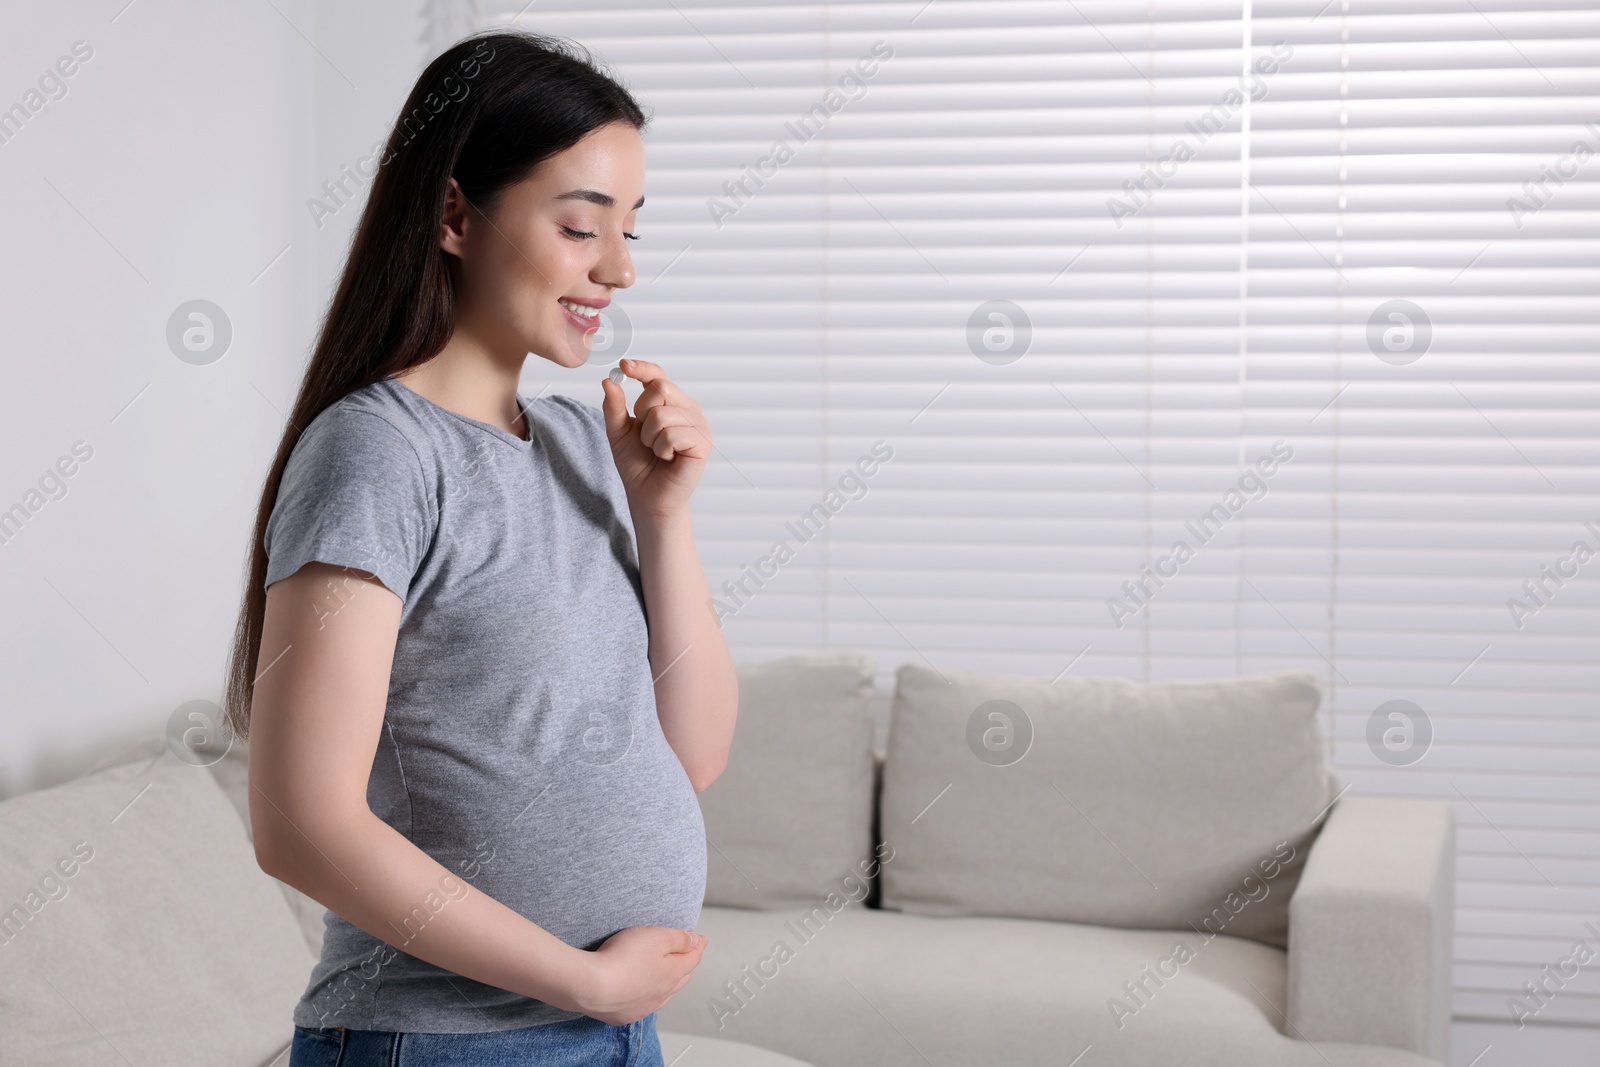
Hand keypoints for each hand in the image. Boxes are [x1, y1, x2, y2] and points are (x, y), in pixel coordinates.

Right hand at [575, 925, 708, 1025]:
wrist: (591, 986)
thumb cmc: (622, 958)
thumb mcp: (656, 937)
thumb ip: (679, 939)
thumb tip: (697, 941)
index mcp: (673, 974)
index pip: (692, 958)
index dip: (698, 946)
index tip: (702, 939)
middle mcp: (662, 995)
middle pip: (681, 977)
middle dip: (687, 964)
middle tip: (689, 954)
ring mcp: (643, 1007)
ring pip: (663, 994)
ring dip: (668, 982)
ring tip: (668, 972)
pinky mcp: (624, 1015)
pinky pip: (642, 1005)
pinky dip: (647, 996)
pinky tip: (641, 991)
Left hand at [600, 359, 710, 521]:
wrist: (648, 497)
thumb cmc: (638, 465)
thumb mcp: (618, 432)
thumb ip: (614, 407)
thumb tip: (608, 381)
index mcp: (672, 403)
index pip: (659, 375)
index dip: (642, 368)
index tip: (624, 366)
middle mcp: (689, 409)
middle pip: (660, 388)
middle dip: (642, 413)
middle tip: (646, 436)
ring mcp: (699, 425)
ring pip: (662, 414)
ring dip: (650, 438)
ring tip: (657, 451)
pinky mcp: (703, 443)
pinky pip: (671, 434)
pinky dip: (661, 449)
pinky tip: (668, 458)